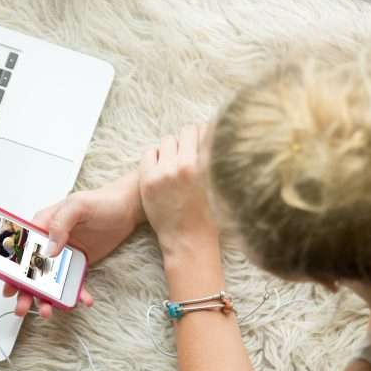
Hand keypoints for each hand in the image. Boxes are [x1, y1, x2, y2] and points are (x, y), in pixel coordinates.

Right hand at [3, 169, 144, 317]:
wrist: (127, 208)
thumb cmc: (101, 201)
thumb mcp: (78, 206)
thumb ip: (61, 223)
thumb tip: (49, 249)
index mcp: (42, 226)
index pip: (20, 249)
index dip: (11, 269)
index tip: (8, 286)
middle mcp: (50, 242)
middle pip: (31, 270)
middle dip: (25, 291)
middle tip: (22, 307)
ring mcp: (64, 255)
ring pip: (50, 281)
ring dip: (47, 298)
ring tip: (48, 311)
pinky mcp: (79, 264)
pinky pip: (74, 283)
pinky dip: (76, 294)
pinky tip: (83, 301)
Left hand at [139, 125, 218, 261]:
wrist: (188, 240)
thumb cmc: (210, 214)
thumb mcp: (222, 184)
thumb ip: (219, 160)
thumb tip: (217, 133)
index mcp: (209, 165)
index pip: (207, 130)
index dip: (207, 132)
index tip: (205, 138)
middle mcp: (186, 164)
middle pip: (187, 131)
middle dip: (190, 139)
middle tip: (190, 151)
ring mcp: (165, 171)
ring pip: (168, 140)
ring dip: (173, 147)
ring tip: (176, 161)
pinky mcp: (148, 179)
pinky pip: (150, 152)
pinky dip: (156, 156)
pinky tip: (162, 167)